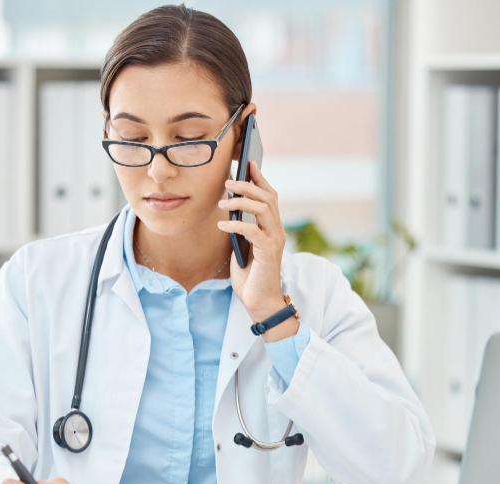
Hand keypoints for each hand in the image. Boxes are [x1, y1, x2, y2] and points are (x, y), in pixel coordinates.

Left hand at [217, 161, 297, 339]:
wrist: (260, 303)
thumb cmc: (250, 277)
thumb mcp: (242, 248)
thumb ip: (240, 230)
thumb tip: (228, 210)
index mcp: (272, 228)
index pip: (270, 196)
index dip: (260, 178)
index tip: (247, 163)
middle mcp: (277, 231)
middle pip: (267, 197)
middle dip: (248, 185)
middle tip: (227, 181)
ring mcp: (275, 241)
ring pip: (263, 209)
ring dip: (241, 201)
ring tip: (222, 201)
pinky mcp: (268, 252)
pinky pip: (253, 231)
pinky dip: (236, 224)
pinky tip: (222, 224)